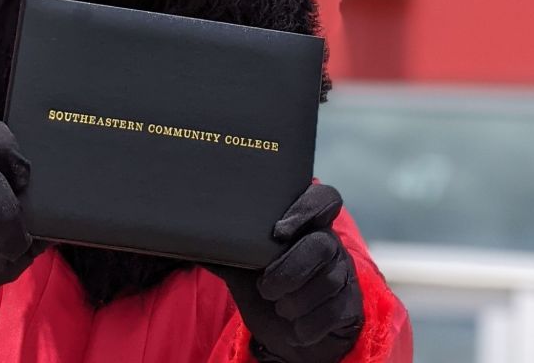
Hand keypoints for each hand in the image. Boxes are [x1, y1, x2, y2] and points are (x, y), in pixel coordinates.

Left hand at [216, 184, 363, 362]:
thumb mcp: (243, 266)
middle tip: (266, 287)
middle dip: (290, 270)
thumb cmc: (264, 288)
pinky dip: (308, 326)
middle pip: (321, 245)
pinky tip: (295, 329)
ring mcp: (344, 275)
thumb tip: (182, 234)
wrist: (289, 334)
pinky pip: (334, 313)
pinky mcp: (351, 307)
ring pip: (328, 281)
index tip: (277, 231)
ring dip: (295, 301)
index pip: (324, 199)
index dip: (306, 209)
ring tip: (278, 307)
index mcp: (306, 224)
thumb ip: (224, 248)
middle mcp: (330, 244)